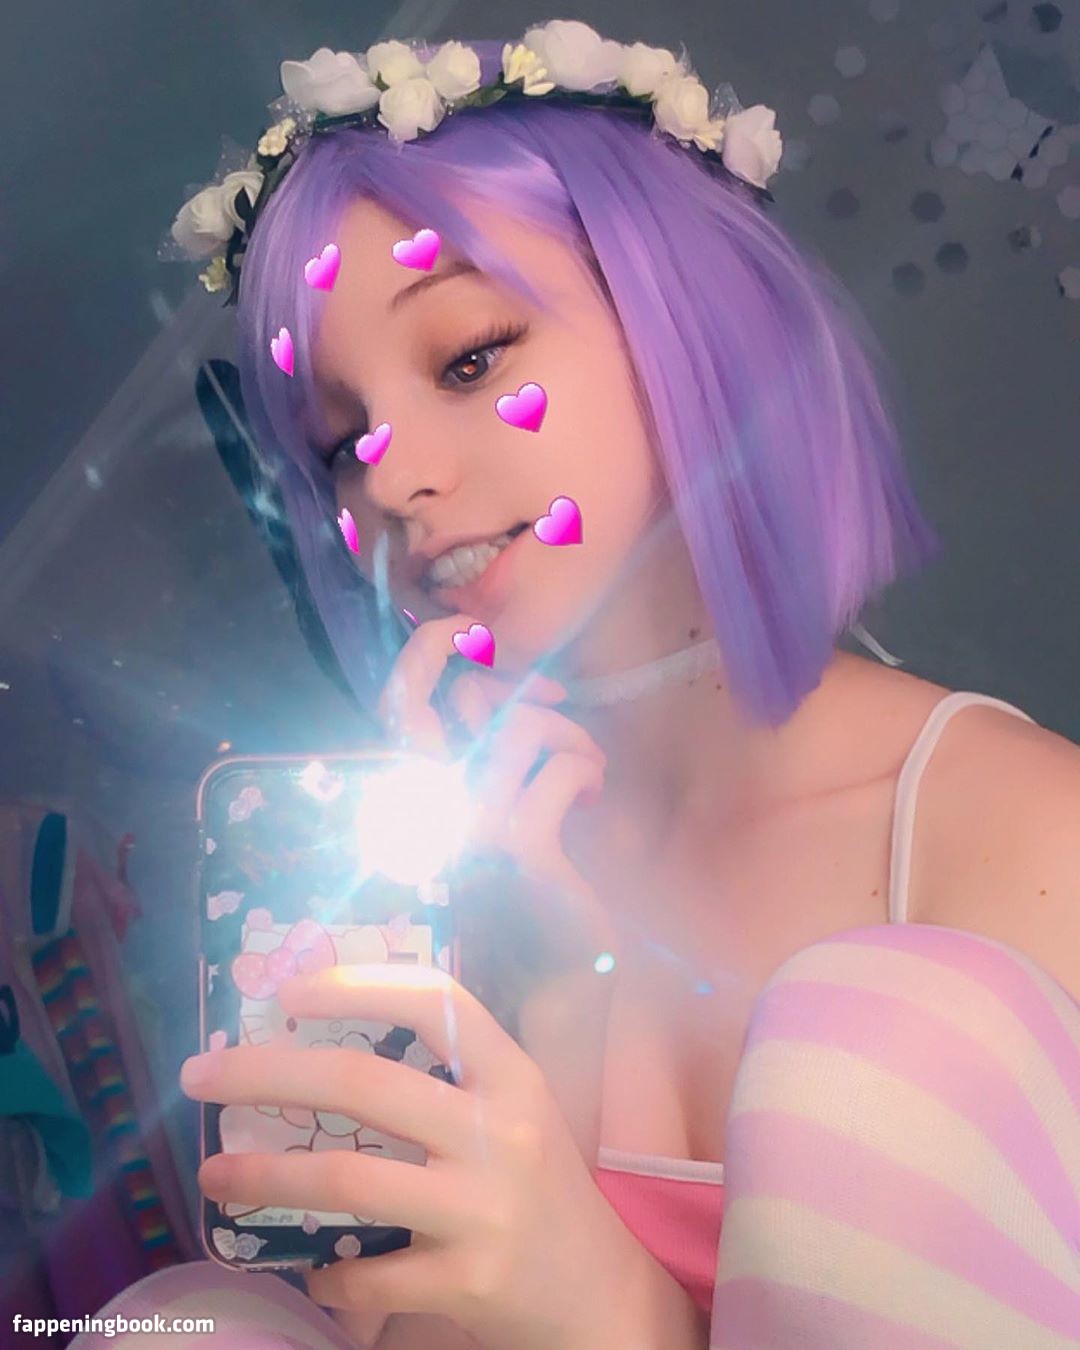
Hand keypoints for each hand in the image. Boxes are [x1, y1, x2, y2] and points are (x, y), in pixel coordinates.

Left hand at [182, 964, 683, 1349]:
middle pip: (365, 1085)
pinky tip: (309, 1262)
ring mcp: (483, 1211)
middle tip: (201, 1073)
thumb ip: (449, 1076)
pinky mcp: (466, 1284)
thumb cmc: (539, 1186)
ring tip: (213, 1172)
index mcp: (514, 1078)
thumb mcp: (515, 1112)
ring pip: (348, 1180)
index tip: (289, 991)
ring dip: (264, 1174)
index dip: (358, 985)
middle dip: (267, 1072)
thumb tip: (326, 1039)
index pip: (435, 1002)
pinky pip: (365, 1273)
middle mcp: (502, 1135)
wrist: (597, 1295)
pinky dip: (325, 1268)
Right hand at [375, 615, 619, 1164]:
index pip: (398, 704)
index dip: (426, 650)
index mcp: (420, 800)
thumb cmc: (528, 895)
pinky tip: (590, 796)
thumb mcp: (497, 816)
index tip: (466, 628)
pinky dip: (586, 770)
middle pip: (469, 702)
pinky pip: (562, 768)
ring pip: (525, 727)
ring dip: (569, 737)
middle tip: (557, 710)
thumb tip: (497, 688)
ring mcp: (473, 831)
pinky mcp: (522, 851)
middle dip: (525, 692)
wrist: (550, 984)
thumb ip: (482, 760)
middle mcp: (433, 812)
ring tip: (583, 771)